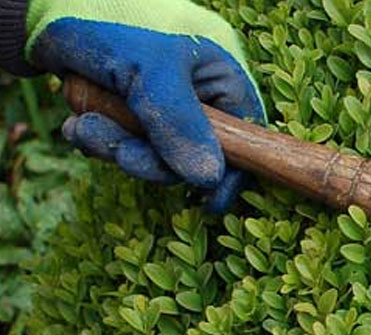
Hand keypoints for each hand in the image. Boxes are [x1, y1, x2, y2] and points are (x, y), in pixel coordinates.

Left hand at [25, 0, 263, 211]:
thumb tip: (207, 179)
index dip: (231, 170)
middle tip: (120, 153)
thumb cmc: (111, 24)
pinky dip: (101, 144)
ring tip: (86, 127)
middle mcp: (198, 99)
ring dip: (117, 150)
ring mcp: (164, 111)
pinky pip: (126, 149)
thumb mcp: (150, 73)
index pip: (244, 135)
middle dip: (152, 160)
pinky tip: (79, 125)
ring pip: (156, 158)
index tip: (211, 201)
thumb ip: (178, 124)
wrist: (48, 12)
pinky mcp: (131, 118)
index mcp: (221, 80)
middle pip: (195, 157)